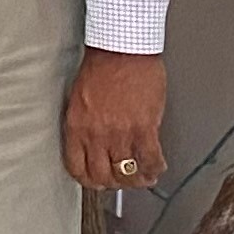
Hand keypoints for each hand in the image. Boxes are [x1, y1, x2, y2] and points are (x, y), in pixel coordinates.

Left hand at [63, 47, 166, 188]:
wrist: (121, 50)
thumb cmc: (101, 68)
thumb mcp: (81, 100)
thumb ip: (87, 125)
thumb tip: (97, 145)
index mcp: (76, 126)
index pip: (76, 166)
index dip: (88, 180)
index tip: (96, 181)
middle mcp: (96, 134)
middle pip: (102, 175)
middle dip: (112, 183)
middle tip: (121, 181)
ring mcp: (120, 133)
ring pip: (127, 173)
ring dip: (135, 180)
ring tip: (141, 178)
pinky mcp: (144, 128)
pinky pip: (150, 160)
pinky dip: (154, 169)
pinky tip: (156, 168)